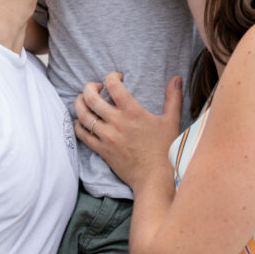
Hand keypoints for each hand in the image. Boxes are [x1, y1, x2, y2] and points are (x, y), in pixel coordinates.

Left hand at [73, 72, 182, 190]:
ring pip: (82, 115)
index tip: (116, 78)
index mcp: (133, 112)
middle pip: (91, 98)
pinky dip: (78, 125)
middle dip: (89, 87)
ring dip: (79, 103)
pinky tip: (81, 121)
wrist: (154, 177)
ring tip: (83, 100)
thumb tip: (177, 78)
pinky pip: (82, 134)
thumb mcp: (171, 121)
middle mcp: (116, 122)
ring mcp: (106, 137)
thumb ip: (173, 98)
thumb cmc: (164, 149)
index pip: (113, 86)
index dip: (111, 76)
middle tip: (95, 87)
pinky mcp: (101, 150)